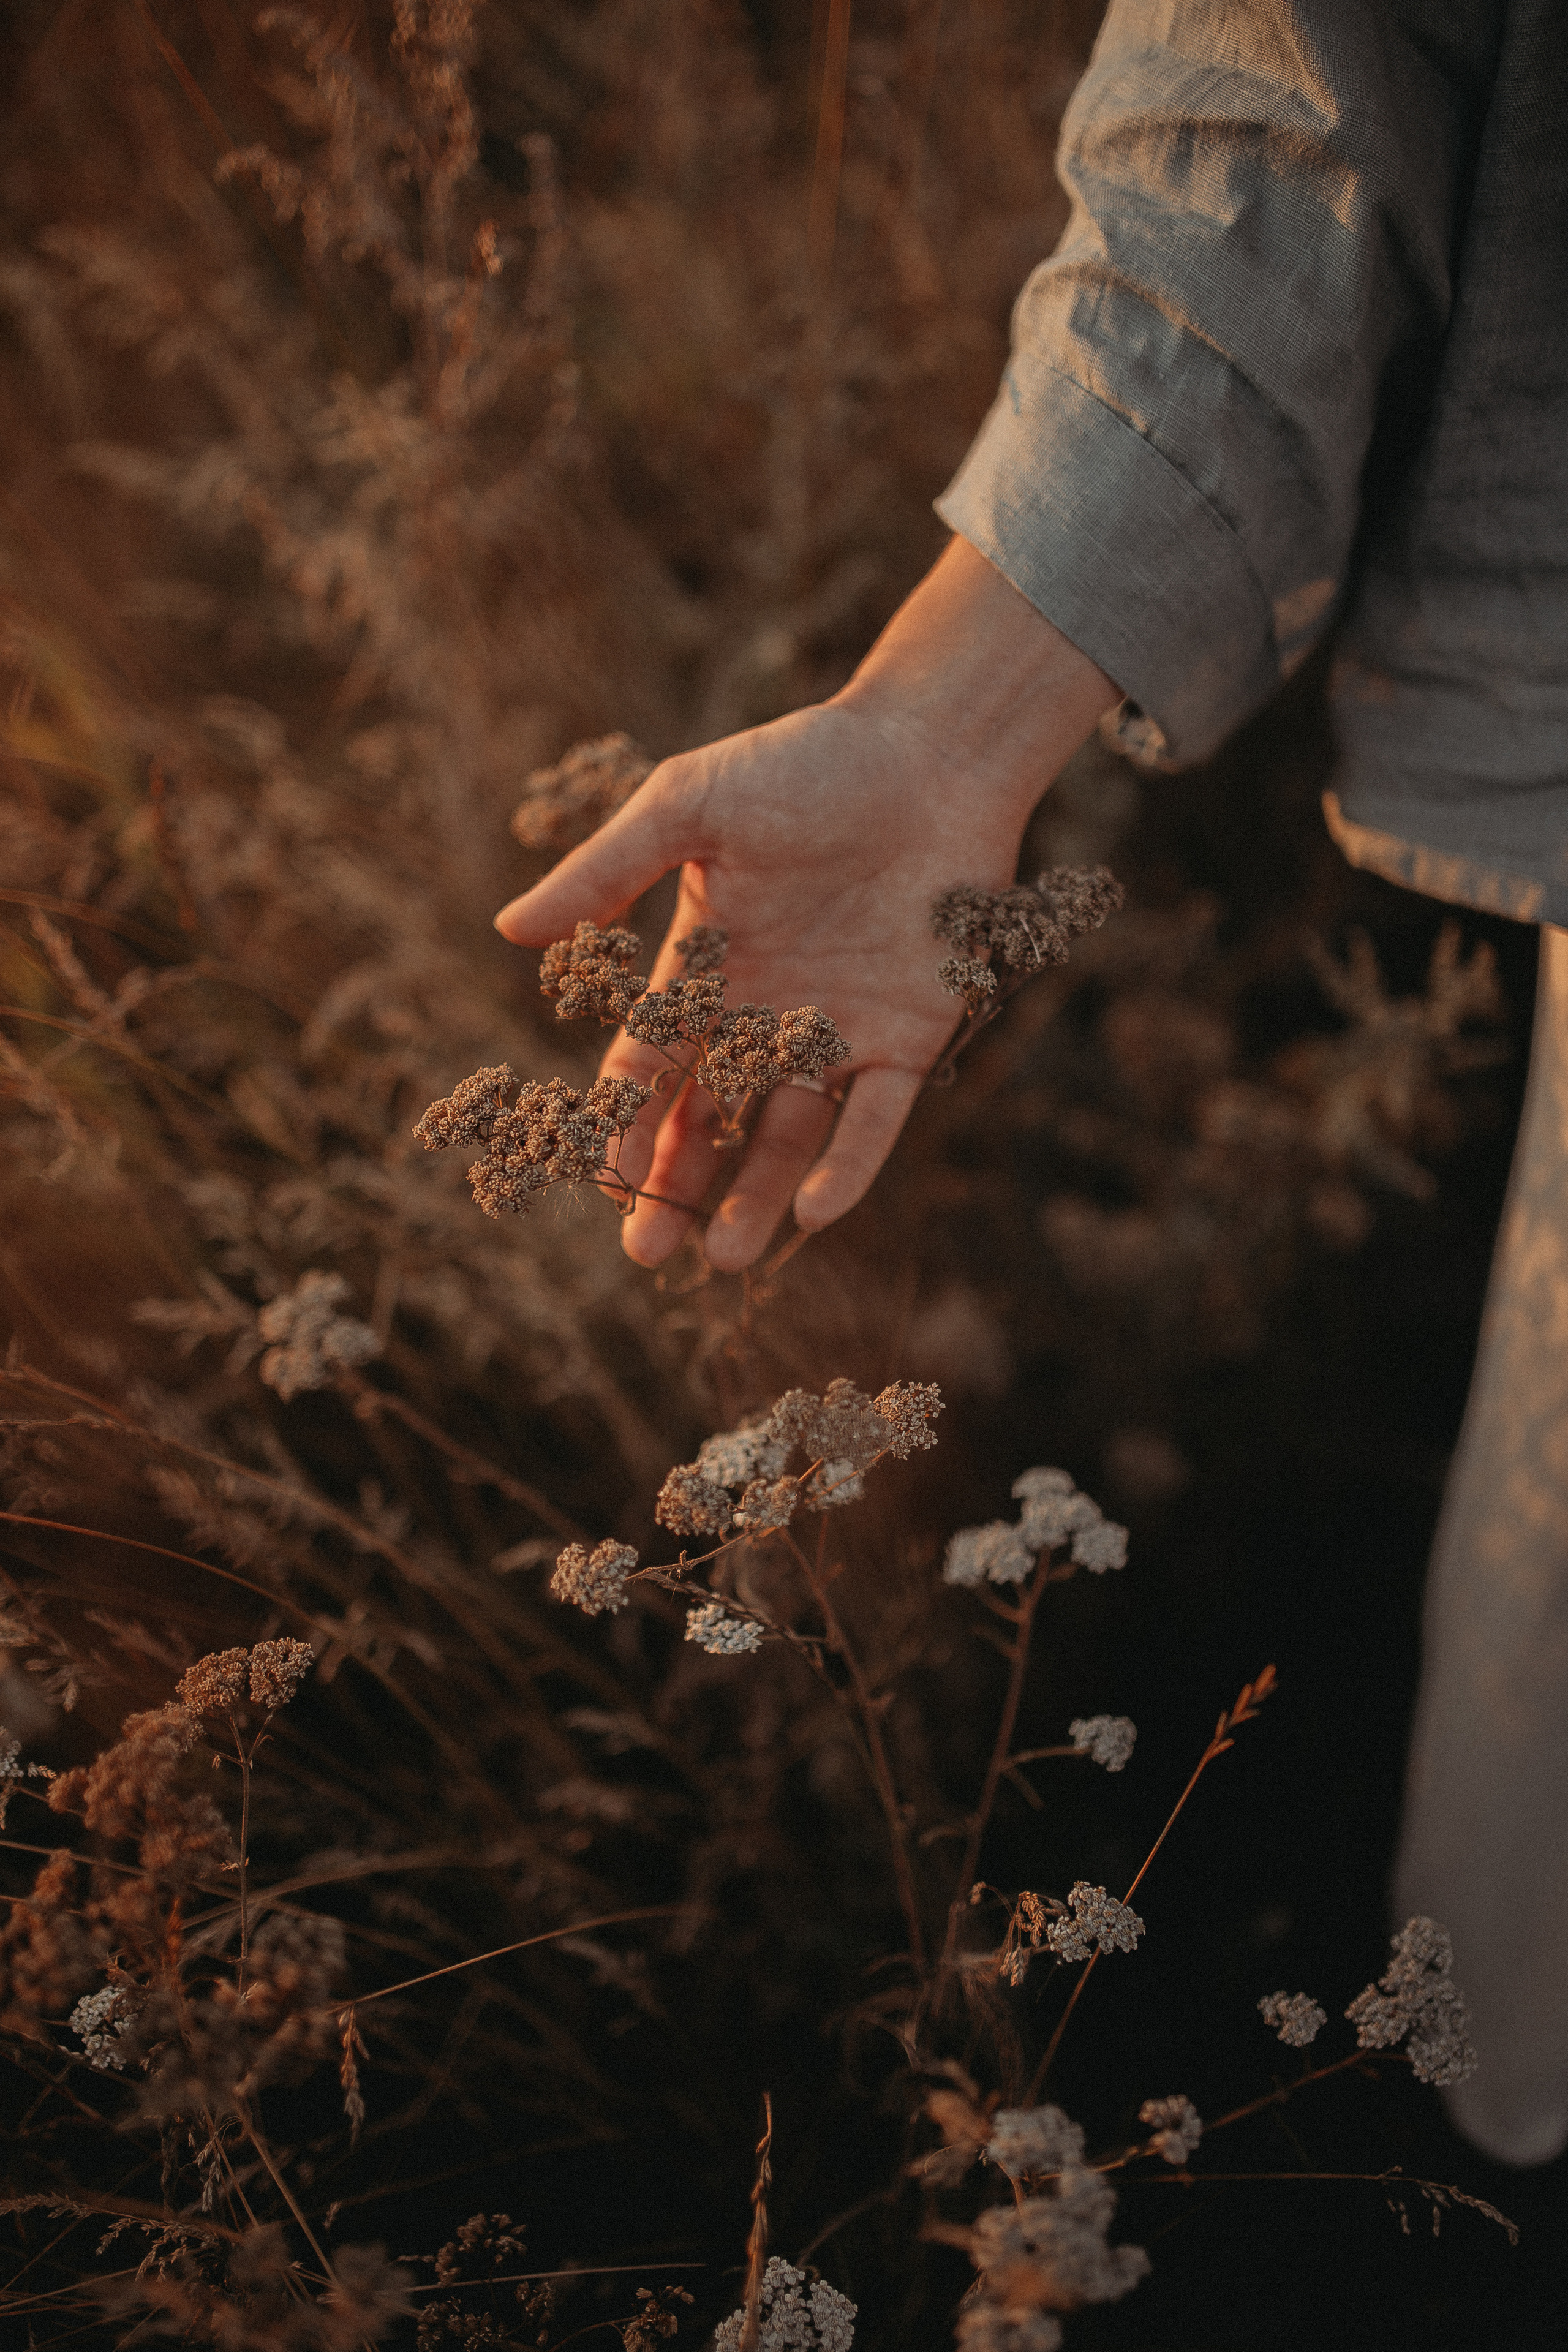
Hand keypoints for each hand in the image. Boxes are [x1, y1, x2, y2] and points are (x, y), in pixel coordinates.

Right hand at [495, 539, 1118, 1269]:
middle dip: (676, 1188)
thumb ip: (608, 870)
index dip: (623, 1122)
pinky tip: (816, 1211)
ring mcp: (838, 1035)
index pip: (650, 1067)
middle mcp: (765, 1018)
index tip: (595, 1171)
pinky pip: (875, 1121)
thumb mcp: (689, 806)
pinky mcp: (908, 1041)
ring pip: (788, 1139)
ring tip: (728, 1257)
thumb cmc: (804, 765)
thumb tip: (510, 930)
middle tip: (648, 1252)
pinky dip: (848, 1165)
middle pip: (710, 1123)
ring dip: (756, 1197)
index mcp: (705, 973)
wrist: (929, 753)